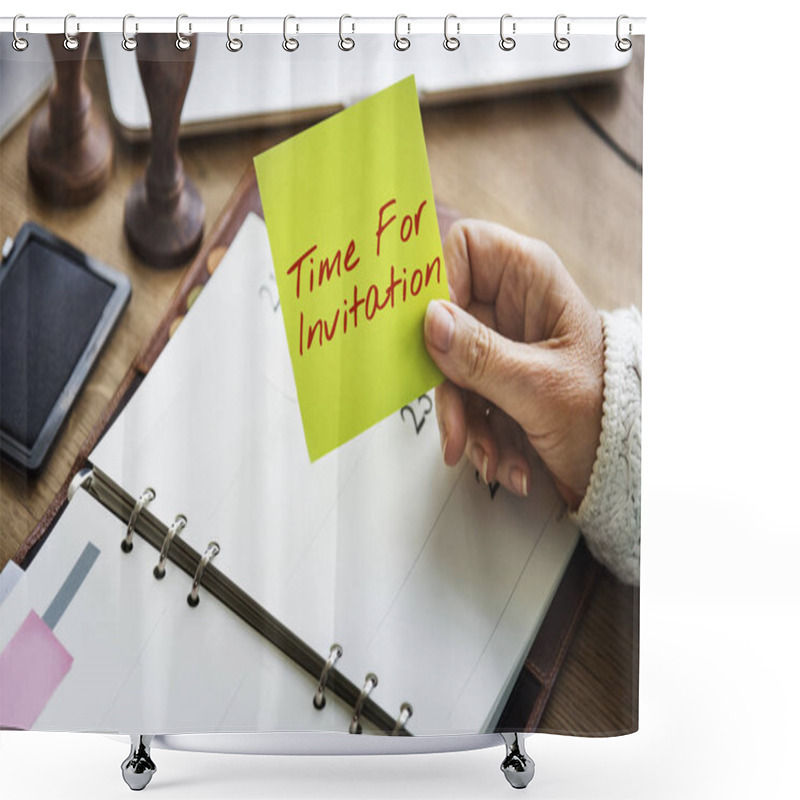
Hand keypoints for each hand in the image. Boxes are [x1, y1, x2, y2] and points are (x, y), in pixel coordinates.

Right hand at [424, 219, 604, 508]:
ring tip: (494, 460)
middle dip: (451, 383)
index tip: (429, 331)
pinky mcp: (496, 379)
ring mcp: (502, 343)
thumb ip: (481, 355)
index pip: (465, 247)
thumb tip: (429, 321)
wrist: (622, 464)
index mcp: (531, 279)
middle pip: (445, 320)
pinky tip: (505, 463)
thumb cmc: (606, 413)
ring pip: (450, 368)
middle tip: (457, 426)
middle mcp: (512, 305)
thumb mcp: (540, 386)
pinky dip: (478, 436)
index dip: (440, 281)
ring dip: (465, 422)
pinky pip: (464, 398)